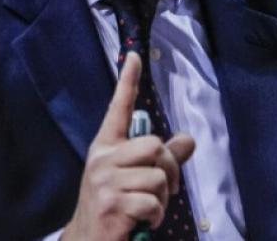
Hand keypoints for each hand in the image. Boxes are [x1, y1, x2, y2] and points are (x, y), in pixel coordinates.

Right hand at [62, 53, 195, 240]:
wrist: (87, 240)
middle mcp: (102, 159)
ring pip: (158, 176)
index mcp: (106, 147)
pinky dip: (156, 216)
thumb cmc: (114, 206)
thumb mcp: (133, 178)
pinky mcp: (112, 205)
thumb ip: (162, 159)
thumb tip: (189, 140)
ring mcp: (105, 182)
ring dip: (162, 198)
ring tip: (147, 208)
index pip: (119, 108)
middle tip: (166, 189)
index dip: (128, 81)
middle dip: (170, 169)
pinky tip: (143, 222)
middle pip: (154, 145)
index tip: (134, 55)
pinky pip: (153, 202)